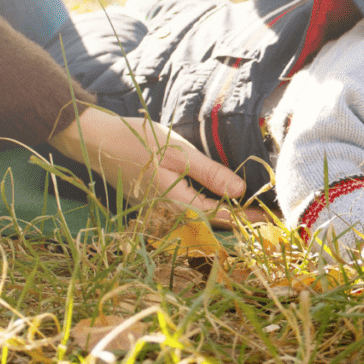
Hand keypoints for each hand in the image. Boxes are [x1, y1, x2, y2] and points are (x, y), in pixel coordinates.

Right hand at [49, 107, 267, 225]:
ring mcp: (157, 208)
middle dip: (236, 220)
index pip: (218, 216)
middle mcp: (165, 212)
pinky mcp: (152, 200)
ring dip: (221, 215)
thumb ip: (210, 174)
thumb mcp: (180, 153)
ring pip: (196, 218)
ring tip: (247, 211)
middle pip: (208, 222)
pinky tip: (217, 200)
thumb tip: (239, 192)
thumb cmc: (138, 142)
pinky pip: (184, 209)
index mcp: (175, 203)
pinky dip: (204, 207)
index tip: (268, 217)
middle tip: (264, 217)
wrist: (95, 140)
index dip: (244, 217)